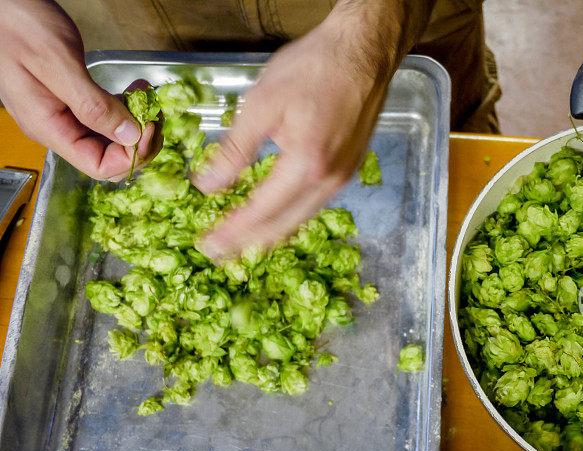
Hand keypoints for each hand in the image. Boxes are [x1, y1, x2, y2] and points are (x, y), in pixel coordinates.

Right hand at [0, 0, 158, 179]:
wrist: (3, 3)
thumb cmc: (18, 26)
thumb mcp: (58, 66)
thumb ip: (93, 105)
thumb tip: (129, 136)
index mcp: (49, 128)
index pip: (98, 166)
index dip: (130, 156)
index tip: (149, 129)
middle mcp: (56, 127)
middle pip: (107, 155)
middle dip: (138, 141)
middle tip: (154, 114)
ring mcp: (63, 114)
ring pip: (109, 136)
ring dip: (134, 123)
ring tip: (146, 97)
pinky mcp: (70, 99)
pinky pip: (103, 115)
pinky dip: (124, 107)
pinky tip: (134, 90)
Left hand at [192, 4, 401, 259]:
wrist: (362, 52)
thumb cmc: (313, 67)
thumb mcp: (261, 104)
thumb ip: (234, 150)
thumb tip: (208, 187)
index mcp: (306, 165)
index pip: (261, 212)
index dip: (232, 232)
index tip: (208, 245)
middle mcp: (329, 181)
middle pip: (284, 226)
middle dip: (248, 244)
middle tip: (219, 255)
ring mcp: (342, 178)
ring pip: (300, 219)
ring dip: (269, 233)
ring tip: (241, 242)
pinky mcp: (347, 169)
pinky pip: (313, 205)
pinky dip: (288, 216)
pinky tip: (273, 215)